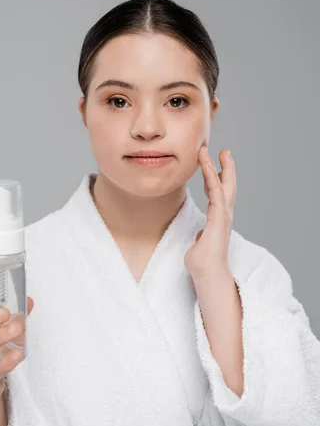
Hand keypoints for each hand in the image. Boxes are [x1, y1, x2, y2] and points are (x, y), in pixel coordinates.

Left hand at [184, 145, 235, 277]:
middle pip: (227, 186)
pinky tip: (208, 165)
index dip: (215, 178)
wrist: (208, 274)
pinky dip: (212, 177)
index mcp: (217, 220)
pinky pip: (216, 193)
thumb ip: (200, 238)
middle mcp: (223, 216)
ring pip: (222, 186)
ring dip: (217, 167)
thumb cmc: (202, 264)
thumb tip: (200, 236)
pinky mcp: (219, 218)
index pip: (217, 194)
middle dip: (226, 168)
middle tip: (224, 151)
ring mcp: (223, 216)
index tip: (212, 164)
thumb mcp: (198, 245)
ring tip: (215, 152)